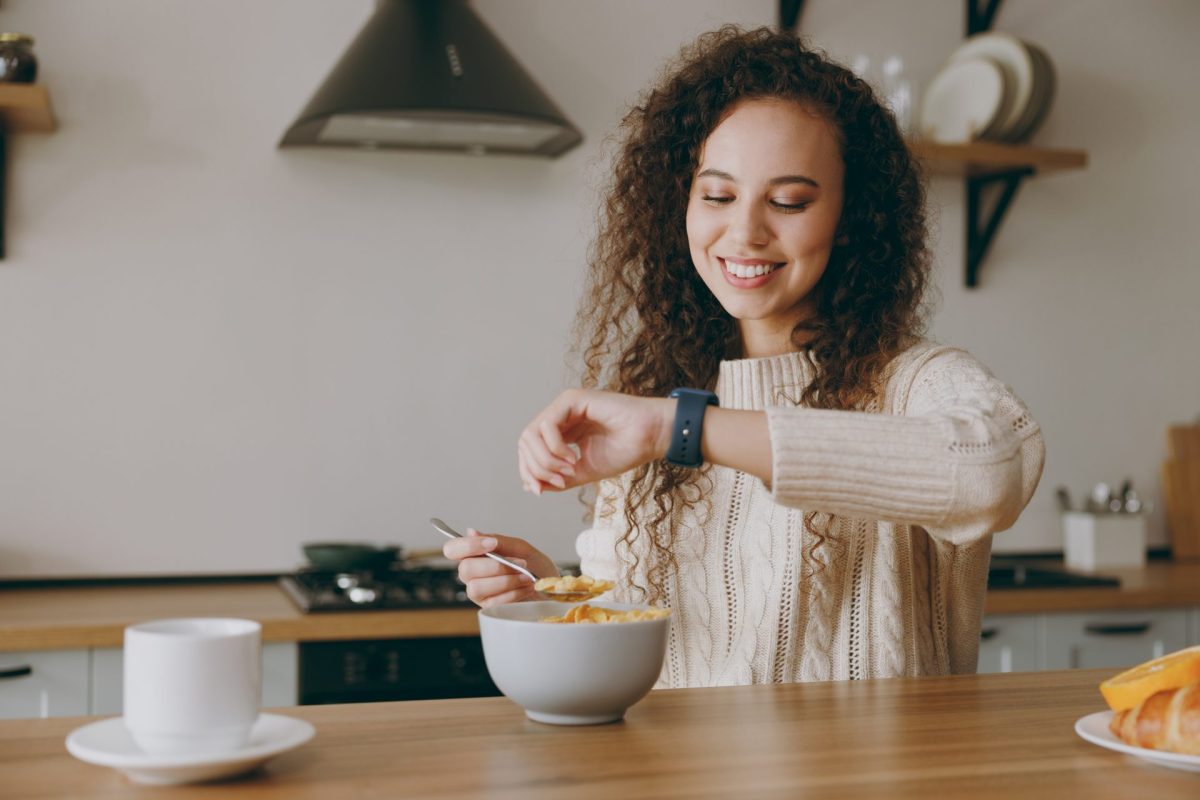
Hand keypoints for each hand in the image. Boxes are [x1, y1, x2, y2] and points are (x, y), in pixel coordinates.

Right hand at [441, 528, 558, 607]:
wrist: (551, 589)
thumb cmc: (535, 567)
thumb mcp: (521, 548)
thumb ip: (498, 541)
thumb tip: (470, 531)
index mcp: (475, 555)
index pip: (452, 549)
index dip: (468, 546)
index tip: (492, 544)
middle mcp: (471, 574)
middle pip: (466, 569)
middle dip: (496, 566)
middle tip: (521, 564)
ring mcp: (478, 593)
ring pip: (477, 587)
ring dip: (506, 581)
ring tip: (526, 577)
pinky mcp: (489, 608)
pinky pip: (493, 601)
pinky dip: (513, 592)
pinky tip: (526, 588)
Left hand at [518, 388, 673, 493]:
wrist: (650, 437)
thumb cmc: (624, 451)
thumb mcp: (583, 472)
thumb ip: (557, 479)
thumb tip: (530, 487)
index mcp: (561, 432)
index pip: (529, 450)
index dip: (529, 472)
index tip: (541, 491)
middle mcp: (559, 417)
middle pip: (525, 442)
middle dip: (535, 468)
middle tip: (560, 481)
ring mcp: (564, 406)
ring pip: (531, 434)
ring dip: (546, 460)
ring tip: (569, 471)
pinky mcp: (572, 399)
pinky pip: (547, 425)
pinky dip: (555, 447)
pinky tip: (573, 458)